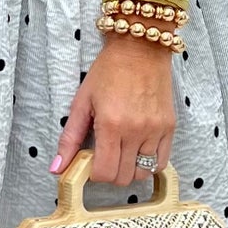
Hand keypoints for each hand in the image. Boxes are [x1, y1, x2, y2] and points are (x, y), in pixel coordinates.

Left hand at [50, 36, 175, 184]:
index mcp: (111, 124)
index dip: (94, 173)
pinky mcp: (169, 127)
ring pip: (143, 173)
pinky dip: (148, 164)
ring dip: (129, 170)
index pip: (104, 173)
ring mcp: (155, 130)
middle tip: (105, 156)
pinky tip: (138, 151)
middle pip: (123, 177)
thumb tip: (57, 169)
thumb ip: (69, 138)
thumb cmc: (108, 71)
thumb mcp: (81, 102)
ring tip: (122, 153)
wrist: (140, 49)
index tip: (91, 161)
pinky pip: (161, 162)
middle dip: (110, 173)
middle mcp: (136, 131)